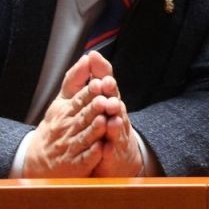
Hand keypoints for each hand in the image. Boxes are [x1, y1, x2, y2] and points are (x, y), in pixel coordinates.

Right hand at [23, 54, 110, 176]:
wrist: (37, 160)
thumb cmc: (56, 125)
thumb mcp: (61, 101)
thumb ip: (75, 80)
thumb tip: (87, 57)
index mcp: (66, 111)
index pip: (79, 99)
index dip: (89, 92)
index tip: (99, 83)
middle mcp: (68, 128)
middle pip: (83, 117)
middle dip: (93, 108)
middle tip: (104, 100)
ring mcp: (72, 146)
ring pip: (85, 137)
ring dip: (94, 129)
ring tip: (103, 121)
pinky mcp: (76, 164)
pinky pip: (85, 159)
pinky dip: (93, 154)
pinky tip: (101, 149)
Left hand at [85, 52, 143, 176]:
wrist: (117, 153)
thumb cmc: (105, 121)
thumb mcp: (95, 97)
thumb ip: (90, 77)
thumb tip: (90, 55)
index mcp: (109, 99)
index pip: (107, 84)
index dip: (103, 75)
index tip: (98, 66)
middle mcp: (116, 113)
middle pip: (115, 101)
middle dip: (111, 93)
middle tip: (107, 85)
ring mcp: (117, 132)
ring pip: (117, 124)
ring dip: (114, 119)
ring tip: (111, 114)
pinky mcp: (115, 150)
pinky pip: (114, 148)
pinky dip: (111, 146)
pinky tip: (108, 144)